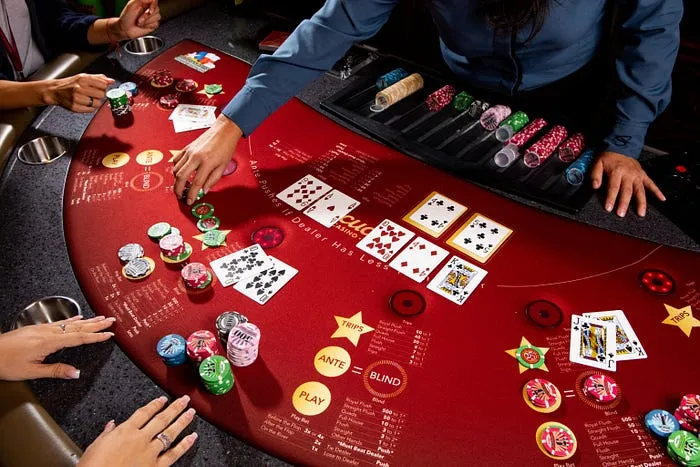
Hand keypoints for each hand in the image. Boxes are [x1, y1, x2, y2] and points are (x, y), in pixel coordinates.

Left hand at [0, 315, 113, 380]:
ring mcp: (41, 329)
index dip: (95, 337)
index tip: (109, 334)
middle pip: (77, 327)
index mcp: (48, 342)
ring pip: (69, 323)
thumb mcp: (31, 372)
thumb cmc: (5, 363)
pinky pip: (59, 322)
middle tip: (111, 320)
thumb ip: (55, 371)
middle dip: (96, 324)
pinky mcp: (36, 329)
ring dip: (87, 320)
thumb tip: (76, 373)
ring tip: (100, 318)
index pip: (78, 338)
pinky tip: (77, 318)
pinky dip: (71, 320)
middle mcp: (47, 332)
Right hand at [45, 74, 113, 112]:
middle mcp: (79, 88)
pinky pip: (91, 110)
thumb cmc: (70, 84)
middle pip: (102, 94)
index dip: (103, 87)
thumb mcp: (83, 77)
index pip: (103, 84)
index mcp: (82, 79)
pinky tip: (85, 103)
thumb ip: (98, 78)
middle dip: (99, 95)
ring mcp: (77, 99)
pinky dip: (90, 107)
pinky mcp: (75, 107)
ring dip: (95, 102)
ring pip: (97, 103)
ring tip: (88, 98)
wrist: (55, 91)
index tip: (100, 87)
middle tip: (93, 93)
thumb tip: (111, 81)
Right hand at [78, 395, 197, 466]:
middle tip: (185, 399)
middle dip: (175, 407)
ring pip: (170, 432)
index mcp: (125, 431)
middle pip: (161, 418)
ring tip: (192, 412)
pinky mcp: (155, 466)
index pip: (144, 412)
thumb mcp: (94, 447)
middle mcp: (140, 438)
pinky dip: (185, 445)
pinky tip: (192, 437)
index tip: (163, 399)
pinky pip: (173, 453)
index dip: (155, 404)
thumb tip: (111, 425)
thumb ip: (106, 434)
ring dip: (182, 421)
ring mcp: (150, 452)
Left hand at [115, 0, 160, 39]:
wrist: (125, 29)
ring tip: (139, 23)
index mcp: (144, 2)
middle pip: (157, 9)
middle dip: (147, 16)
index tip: (150, 11)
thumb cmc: (126, 17)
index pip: (154, 1)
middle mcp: (149, 9)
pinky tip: (143, 26)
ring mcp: (152, 17)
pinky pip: (156, 24)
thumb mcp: (131, 5)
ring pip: (157, 17)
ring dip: (147, 21)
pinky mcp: (153, 24)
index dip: (153, 6)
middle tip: (139, 19)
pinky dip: (148, 26)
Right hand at [173, 115, 242, 204]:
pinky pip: (176, 160)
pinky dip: (175, 169)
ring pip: (176, 169)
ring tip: (181, 187)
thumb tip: (204, 190)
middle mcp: (195, 157)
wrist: (223, 131)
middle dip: (179, 190)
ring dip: (177, 180)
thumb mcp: (223, 166)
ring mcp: (189, 152)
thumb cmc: (226, 147)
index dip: (191, 195)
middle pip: (181, 177)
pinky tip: (179, 174)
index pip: (196, 183)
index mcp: (206, 162)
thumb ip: (213, 180)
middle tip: (180, 196)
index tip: (190, 201)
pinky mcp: (186, 148)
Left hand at [591, 151, 665, 216]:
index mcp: (617, 171)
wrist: (621, 148)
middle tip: (621, 214)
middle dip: (624, 203)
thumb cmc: (608, 158)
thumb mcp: (598, 163)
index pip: (613, 187)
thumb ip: (595, 175)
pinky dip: (657, 191)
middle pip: (627, 191)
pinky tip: (662, 199)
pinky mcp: (643, 175)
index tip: (608, 208)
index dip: (611, 198)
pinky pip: (651, 184)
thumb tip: (595, 186)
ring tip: (641, 213)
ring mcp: (637, 175)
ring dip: (641, 202)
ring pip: (640, 190)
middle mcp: (629, 174)